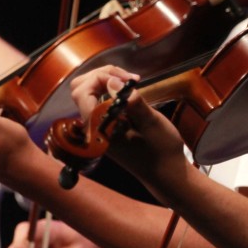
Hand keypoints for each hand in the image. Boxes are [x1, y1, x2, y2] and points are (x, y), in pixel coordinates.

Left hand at [69, 66, 189, 190]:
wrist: (167, 172)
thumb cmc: (162, 150)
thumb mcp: (151, 123)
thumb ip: (131, 102)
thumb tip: (111, 81)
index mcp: (100, 128)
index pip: (82, 93)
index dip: (100, 78)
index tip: (127, 80)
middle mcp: (94, 127)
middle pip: (80, 88)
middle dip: (101, 75)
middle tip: (129, 78)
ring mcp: (98, 125)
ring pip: (88, 91)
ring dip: (107, 79)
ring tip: (131, 81)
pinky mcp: (106, 124)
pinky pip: (98, 99)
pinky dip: (111, 88)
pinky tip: (130, 90)